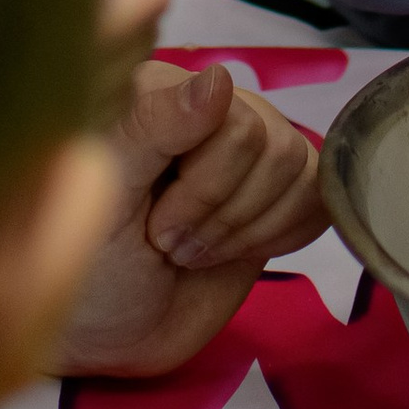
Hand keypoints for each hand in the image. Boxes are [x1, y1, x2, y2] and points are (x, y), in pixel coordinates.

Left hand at [52, 53, 327, 377]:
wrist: (113, 330)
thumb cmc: (91, 262)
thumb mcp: (106, 198)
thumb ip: (152, 127)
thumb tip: (218, 78)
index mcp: (159, 89)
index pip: (232, 120)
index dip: (202, 187)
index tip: (155, 227)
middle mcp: (210, 103)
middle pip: (269, 146)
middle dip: (220, 214)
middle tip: (172, 245)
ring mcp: (248, 143)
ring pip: (296, 168)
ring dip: (245, 230)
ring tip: (194, 251)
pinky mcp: (275, 187)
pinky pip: (317, 194)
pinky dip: (279, 235)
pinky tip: (234, 250)